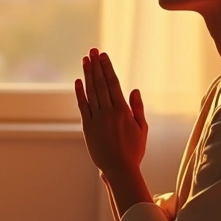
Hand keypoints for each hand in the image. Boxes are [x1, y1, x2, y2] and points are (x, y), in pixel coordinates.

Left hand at [74, 48, 147, 176]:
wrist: (119, 169)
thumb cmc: (134, 150)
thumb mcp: (142, 128)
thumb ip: (137, 108)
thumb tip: (134, 89)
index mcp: (123, 111)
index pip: (113, 83)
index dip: (107, 68)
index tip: (103, 55)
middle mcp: (109, 112)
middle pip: (101, 84)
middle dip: (96, 66)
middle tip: (92, 51)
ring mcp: (97, 119)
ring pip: (91, 92)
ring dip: (88, 74)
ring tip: (85, 60)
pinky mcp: (87, 127)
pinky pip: (83, 106)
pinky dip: (80, 93)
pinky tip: (78, 81)